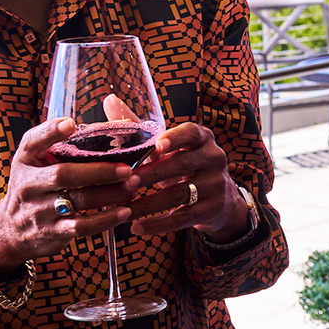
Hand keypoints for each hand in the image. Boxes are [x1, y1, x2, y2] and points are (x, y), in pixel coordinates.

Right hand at [0, 118, 138, 267]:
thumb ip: (62, 143)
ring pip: (77, 200)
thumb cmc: (36, 185)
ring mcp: (39, 209)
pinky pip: (81, 226)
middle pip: (63, 175)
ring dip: (109, 194)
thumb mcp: (36, 161)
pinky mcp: (52, 231)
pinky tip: (124, 212)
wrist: (13, 230)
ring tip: (133, 186)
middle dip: (98, 171)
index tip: (71, 123)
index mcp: (26, 159)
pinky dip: (105, 220)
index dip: (51, 132)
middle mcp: (29, 183)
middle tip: (126, 168)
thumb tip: (115, 123)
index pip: (33, 141)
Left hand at [127, 122, 249, 241]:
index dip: (175, 137)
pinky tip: (138, 228)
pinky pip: (183, 218)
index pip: (192, 133)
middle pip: (182, 164)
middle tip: (126, 182)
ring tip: (125, 210)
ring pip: (180, 193)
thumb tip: (109, 101)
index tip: (157, 145)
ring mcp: (216, 184)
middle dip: (152, 174)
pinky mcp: (213, 208)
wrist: (219, 199)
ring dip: (149, 203)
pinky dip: (159, 224)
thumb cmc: (183, 165)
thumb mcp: (168, 147)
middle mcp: (214, 158)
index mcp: (202, 138)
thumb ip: (140, 127)